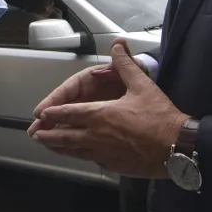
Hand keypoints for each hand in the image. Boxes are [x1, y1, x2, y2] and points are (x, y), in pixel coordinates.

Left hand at [29, 40, 187, 178]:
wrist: (176, 147)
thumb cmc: (159, 116)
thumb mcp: (141, 84)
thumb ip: (125, 64)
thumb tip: (117, 45)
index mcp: (100, 115)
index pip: (70, 114)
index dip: (54, 113)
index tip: (42, 114)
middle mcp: (96, 136)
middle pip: (65, 137)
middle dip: (48, 135)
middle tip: (36, 135)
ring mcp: (104, 154)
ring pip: (75, 152)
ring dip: (60, 149)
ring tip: (50, 147)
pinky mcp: (114, 166)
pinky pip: (92, 160)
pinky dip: (81, 157)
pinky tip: (80, 156)